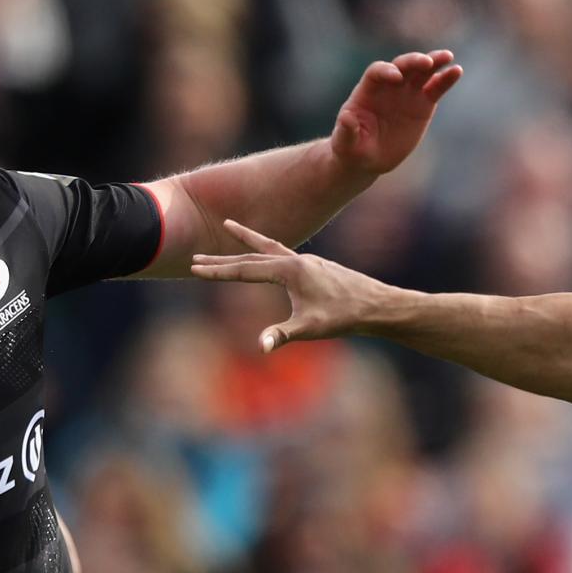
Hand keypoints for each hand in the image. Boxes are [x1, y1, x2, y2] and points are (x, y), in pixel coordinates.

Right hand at [192, 222, 388, 351]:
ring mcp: (307, 261)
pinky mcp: (316, 266)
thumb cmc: (345, 317)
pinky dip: (269, 249)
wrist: (377, 305)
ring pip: (269, 248)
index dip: (218, 271)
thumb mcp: (311, 328)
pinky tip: (268, 251)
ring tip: (228, 225)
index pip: (245, 270)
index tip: (194, 268)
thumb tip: (260, 347)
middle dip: (223, 258)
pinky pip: (285, 253)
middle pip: (252, 257)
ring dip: (246, 240)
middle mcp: (296, 259)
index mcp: (290, 269)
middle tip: (196, 257)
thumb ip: (282, 335)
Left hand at [330, 50, 463, 180]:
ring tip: (448, 57)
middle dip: (413, 62)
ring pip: (421, 72)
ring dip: (434, 62)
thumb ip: (346, 131)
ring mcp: (407, 93)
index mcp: (367, 91)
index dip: (386, 71)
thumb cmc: (352, 148)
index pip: (377, 72)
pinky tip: (457, 71)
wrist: (368, 157)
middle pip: (402, 66)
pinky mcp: (423, 104)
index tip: (396, 78)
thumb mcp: (345, 143)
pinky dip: (445, 79)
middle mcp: (388, 86)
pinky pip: (435, 88)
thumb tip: (346, 118)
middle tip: (427, 62)